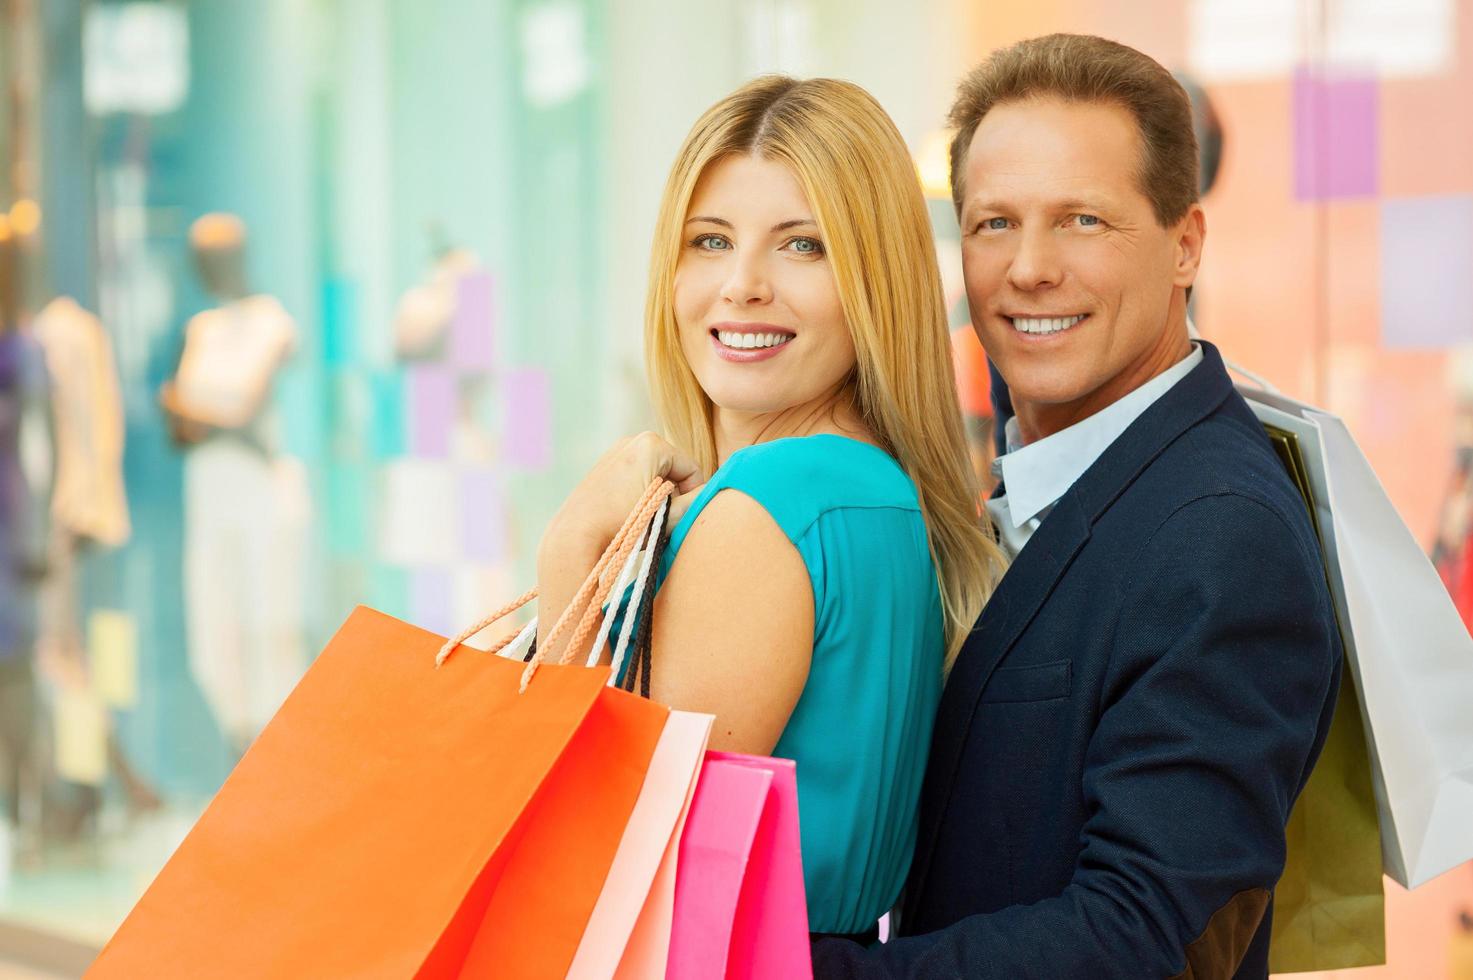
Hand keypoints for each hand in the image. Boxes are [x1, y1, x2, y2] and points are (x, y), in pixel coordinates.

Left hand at [545, 432, 704, 556]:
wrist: (576, 536)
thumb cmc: (624, 525)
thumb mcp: (669, 515)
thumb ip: (697, 502)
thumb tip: (716, 494)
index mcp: (652, 443)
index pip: (693, 470)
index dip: (694, 496)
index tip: (682, 518)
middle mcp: (632, 440)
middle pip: (674, 471)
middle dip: (674, 496)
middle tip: (663, 521)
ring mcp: (616, 452)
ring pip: (655, 476)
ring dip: (658, 498)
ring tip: (646, 521)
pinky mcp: (604, 466)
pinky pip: (636, 479)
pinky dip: (640, 496)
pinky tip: (630, 516)